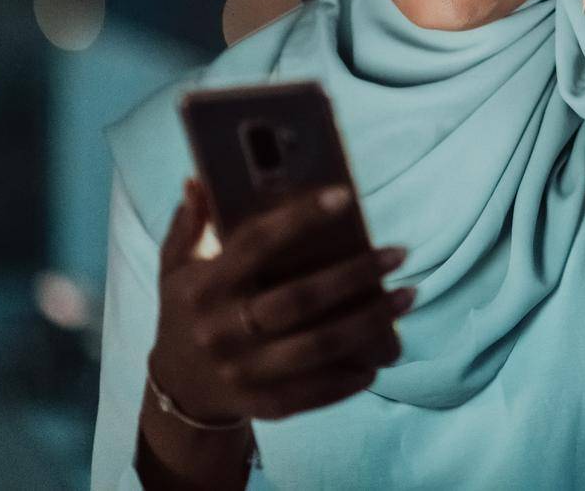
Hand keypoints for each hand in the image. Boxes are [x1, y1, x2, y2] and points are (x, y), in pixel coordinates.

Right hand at [147, 178, 414, 424]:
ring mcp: (243, 371)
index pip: (255, 245)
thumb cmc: (188, 311)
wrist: (175, 388)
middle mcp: (221, 330)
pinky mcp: (264, 404)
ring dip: (371, 321)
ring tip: (409, 295)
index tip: (345, 196)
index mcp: (203, 288)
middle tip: (399, 253)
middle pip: (299, 299)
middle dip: (356, 274)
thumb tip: (198, 178)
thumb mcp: (175, 266)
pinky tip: (384, 352)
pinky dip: (353, 375)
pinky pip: (317, 391)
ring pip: (319, 346)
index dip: (300, 218)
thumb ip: (189, 224)